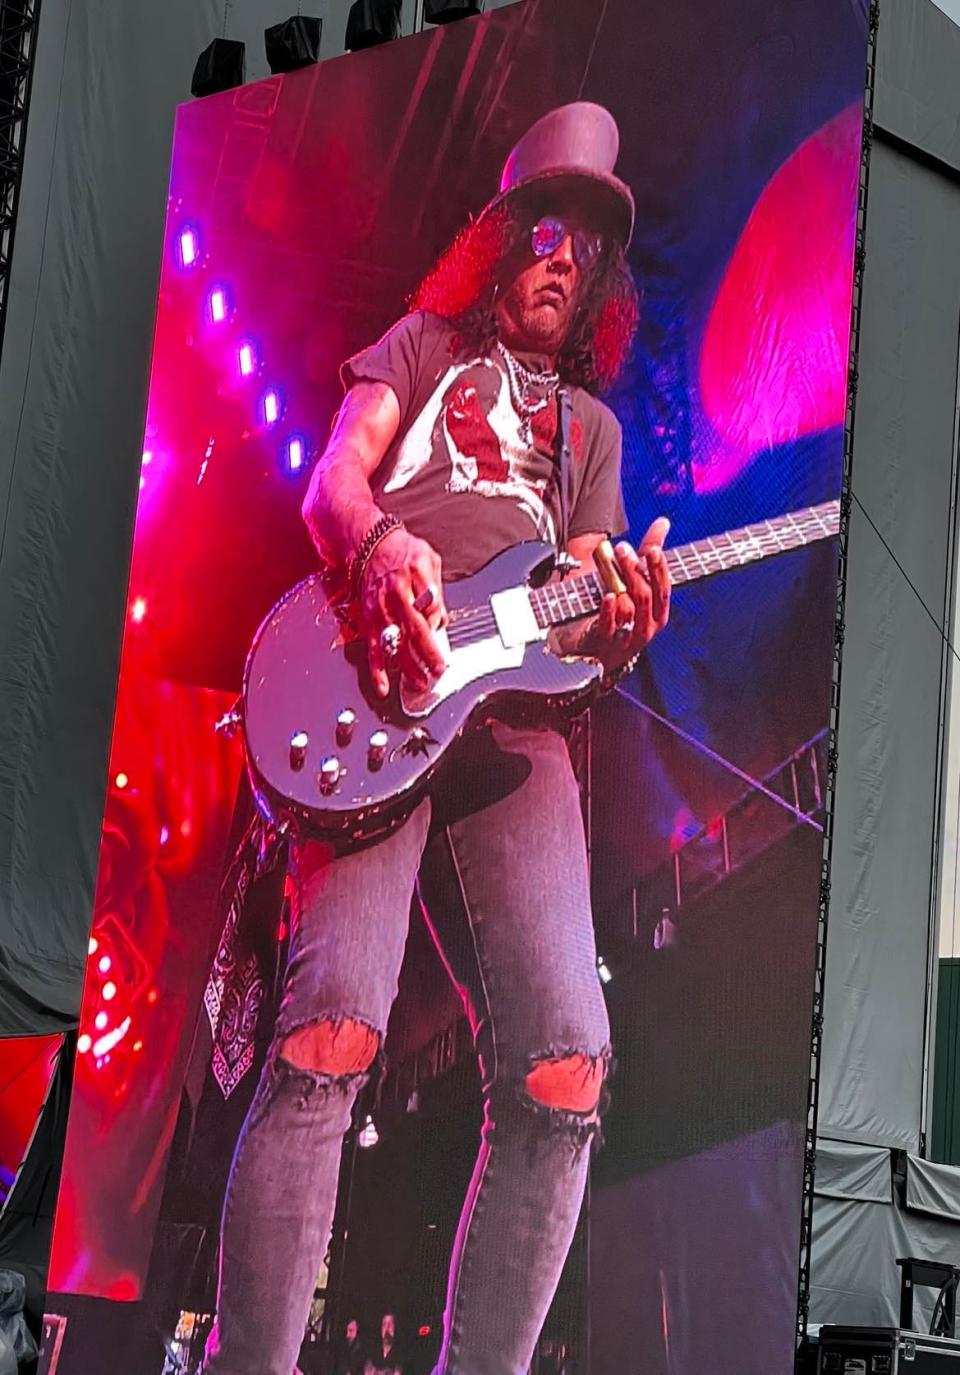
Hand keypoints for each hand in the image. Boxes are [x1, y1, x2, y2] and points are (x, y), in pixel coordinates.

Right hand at [360, 528, 448, 696]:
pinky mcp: (369, 619)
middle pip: (415, 629)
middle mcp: (396, 594)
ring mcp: (380, 609)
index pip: (432, 607)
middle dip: (428, 653)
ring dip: (407, 666)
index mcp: (415, 576)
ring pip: (395, 642)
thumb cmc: (401, 550)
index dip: (438, 623)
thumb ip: (437, 587)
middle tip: (439, 669)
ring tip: (419, 682)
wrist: (367, 543)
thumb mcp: (428, 558)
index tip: (442, 632)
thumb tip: (441, 618)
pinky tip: (383, 686)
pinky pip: (373, 647)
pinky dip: (377, 669)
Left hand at [580, 517, 670, 671]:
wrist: (594, 649)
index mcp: (658, 612)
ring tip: (609, 564)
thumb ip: (648, 553)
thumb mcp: (635, 582)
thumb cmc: (619, 612)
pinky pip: (609, 626)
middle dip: (636, 571)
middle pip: (646, 597)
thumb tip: (663, 522)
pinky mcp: (604, 643)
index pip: (663, 589)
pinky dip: (609, 610)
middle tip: (622, 549)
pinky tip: (607, 595)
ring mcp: (626, 637)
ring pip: (629, 609)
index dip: (658, 569)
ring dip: (620, 584)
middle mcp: (646, 627)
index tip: (651, 549)